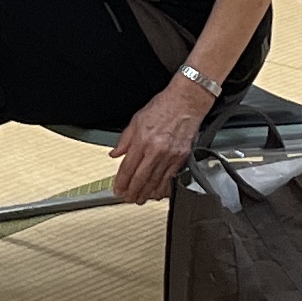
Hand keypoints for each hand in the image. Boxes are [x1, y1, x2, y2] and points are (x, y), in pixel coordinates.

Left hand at [110, 78, 212, 202]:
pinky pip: (171, 177)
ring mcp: (170, 155)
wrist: (186, 102)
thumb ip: (125, 140)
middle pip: (141, 178)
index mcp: (142, 140)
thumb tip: (115, 153)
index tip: (118, 189)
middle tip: (127, 198)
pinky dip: (163, 188)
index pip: (128, 167)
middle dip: (132, 192)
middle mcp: (156, 150)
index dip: (121, 182)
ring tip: (140, 199)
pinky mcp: (182, 157)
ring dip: (146, 193)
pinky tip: (157, 193)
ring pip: (156, 181)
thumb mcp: (136, 120)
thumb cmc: (163, 107)